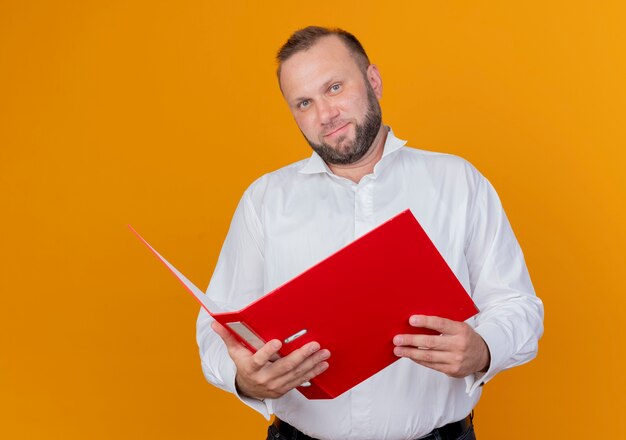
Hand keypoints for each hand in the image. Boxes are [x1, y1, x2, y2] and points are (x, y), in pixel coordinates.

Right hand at [212, 321, 330, 398]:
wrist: (248, 388)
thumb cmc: (243, 364)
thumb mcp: (235, 351)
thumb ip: (228, 336)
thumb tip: (215, 323)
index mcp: (251, 367)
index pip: (258, 360)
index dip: (267, 352)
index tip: (277, 342)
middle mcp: (264, 378)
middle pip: (284, 367)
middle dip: (300, 356)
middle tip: (314, 345)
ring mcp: (276, 385)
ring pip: (296, 374)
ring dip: (312, 363)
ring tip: (324, 353)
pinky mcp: (285, 388)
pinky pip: (301, 381)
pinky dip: (313, 372)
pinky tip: (323, 364)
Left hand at [393, 315, 489, 377]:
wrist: (483, 355)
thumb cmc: (465, 337)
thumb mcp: (459, 326)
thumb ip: (443, 325)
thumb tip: (416, 323)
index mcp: (461, 330)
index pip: (441, 324)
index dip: (425, 322)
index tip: (411, 320)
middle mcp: (459, 345)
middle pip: (430, 342)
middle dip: (411, 340)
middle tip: (397, 339)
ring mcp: (456, 360)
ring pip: (428, 356)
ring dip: (410, 353)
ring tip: (398, 350)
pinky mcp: (452, 371)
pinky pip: (431, 365)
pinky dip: (418, 360)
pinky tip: (410, 356)